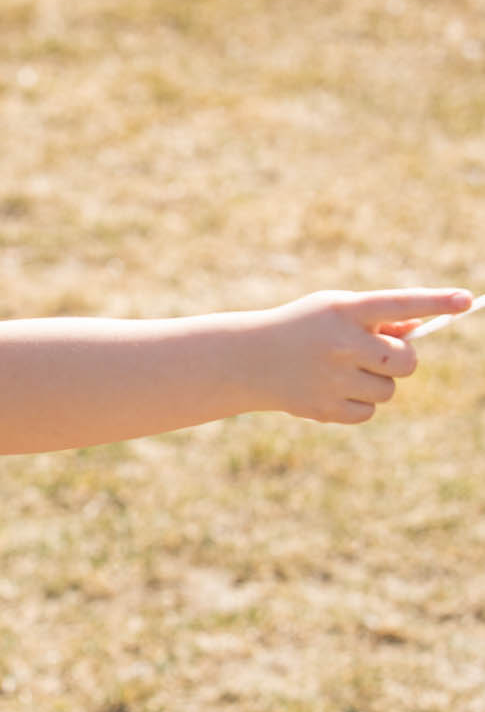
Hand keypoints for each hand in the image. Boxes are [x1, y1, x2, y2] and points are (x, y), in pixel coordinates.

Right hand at [257, 288, 472, 423]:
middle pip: (405, 360)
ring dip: (376, 381)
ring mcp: (333, 378)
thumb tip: (420, 329)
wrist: (249, 359)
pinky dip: (358, 403)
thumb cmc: (303, 327)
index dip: (435, 302)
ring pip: (389, 389)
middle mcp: (340, 343)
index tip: (466, 300)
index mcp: (344, 310)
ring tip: (342, 371)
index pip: (399, 303)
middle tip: (380, 354)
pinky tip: (331, 390)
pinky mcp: (326, 408)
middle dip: (401, 359)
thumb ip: (378, 319)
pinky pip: (369, 411)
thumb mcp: (336, 311)